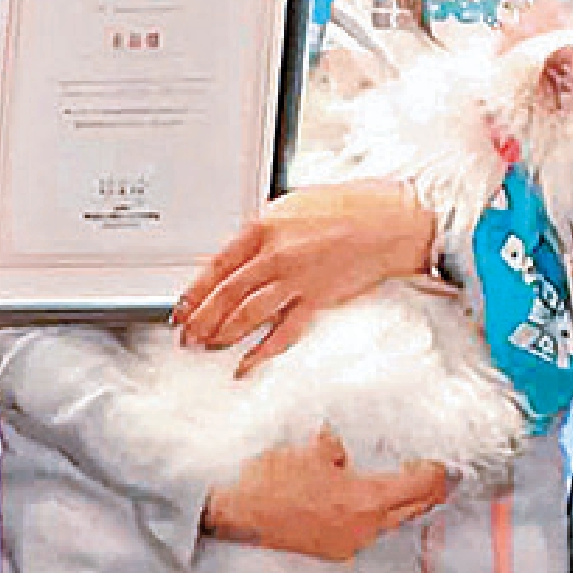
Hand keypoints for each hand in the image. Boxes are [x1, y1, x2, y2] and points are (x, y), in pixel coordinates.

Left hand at [174, 182, 438, 368]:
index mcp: (263, 228)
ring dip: (221, 334)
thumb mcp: (294, 207)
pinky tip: (244, 366)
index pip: (216, 266)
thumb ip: (265, 233)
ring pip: (246, 315)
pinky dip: (260, 353)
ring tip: (206, 347)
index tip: (181, 307)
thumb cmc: (350, 208)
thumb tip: (242, 255)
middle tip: (186, 335)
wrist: (390, 222)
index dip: (194, 292)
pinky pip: (282, 332)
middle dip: (200, 319)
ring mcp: (295, 280)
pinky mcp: (316, 300)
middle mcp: (274, 255)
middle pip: (225, 295)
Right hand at [200, 431, 450, 562]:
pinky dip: (371, 515)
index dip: (437, 473)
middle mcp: (363, 530)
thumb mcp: (313, 448)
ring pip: (389, 523)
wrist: (230, 510)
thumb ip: (340, 448)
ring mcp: (346, 544)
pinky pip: (364, 531)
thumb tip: (347, 448)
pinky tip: (361, 499)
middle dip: (427, 491)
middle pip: (412, 510)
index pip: (421, 487)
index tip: (443, 463)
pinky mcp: (329, 551)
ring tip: (401, 483)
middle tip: (434, 473)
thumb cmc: (267, 479)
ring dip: (399, 504)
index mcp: (366, 501)